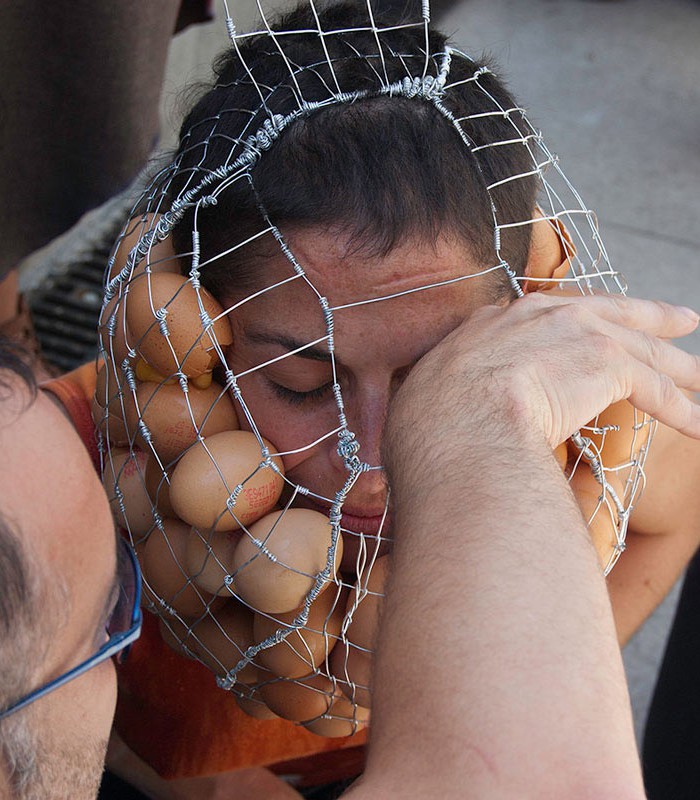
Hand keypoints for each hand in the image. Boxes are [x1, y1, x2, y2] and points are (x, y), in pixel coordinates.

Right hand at [386, 292, 699, 468]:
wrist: (458, 422)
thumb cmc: (429, 424)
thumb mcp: (424, 399)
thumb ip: (438, 401)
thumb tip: (425, 427)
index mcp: (494, 323)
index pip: (548, 314)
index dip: (577, 320)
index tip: (593, 325)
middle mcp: (538, 316)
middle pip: (609, 313)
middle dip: (650, 318)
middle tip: (681, 320)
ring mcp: (576, 333)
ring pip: (641, 349)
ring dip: (679, 372)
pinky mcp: (607, 362)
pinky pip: (655, 387)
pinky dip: (683, 408)